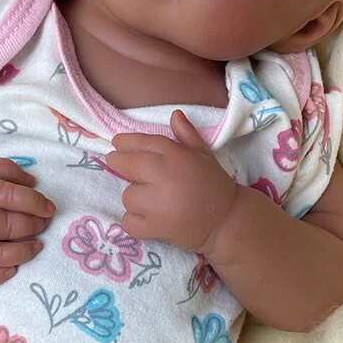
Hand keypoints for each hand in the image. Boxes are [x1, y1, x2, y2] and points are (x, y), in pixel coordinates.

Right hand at [0, 158, 54, 287]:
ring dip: (22, 253)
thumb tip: (33, 182)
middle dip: (33, 226)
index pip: (10, 196)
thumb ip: (2, 169)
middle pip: (7, 227)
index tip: (49, 207)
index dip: (35, 202)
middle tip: (44, 224)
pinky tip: (10, 269)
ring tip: (35, 247)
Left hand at [105, 110, 237, 254]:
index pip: (144, 143)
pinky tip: (149, 220)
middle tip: (116, 163)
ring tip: (153, 201)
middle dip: (119, 163)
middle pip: (128, 166)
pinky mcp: (154, 227)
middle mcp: (164, 176)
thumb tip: (175, 114)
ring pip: (128, 196)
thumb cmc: (213, 185)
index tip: (116, 143)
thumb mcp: (203, 155)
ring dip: (135, 198)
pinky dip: (135, 222)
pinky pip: (128, 221)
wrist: (226, 221)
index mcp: (176, 157)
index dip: (126, 142)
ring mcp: (157, 204)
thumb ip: (186, 136)